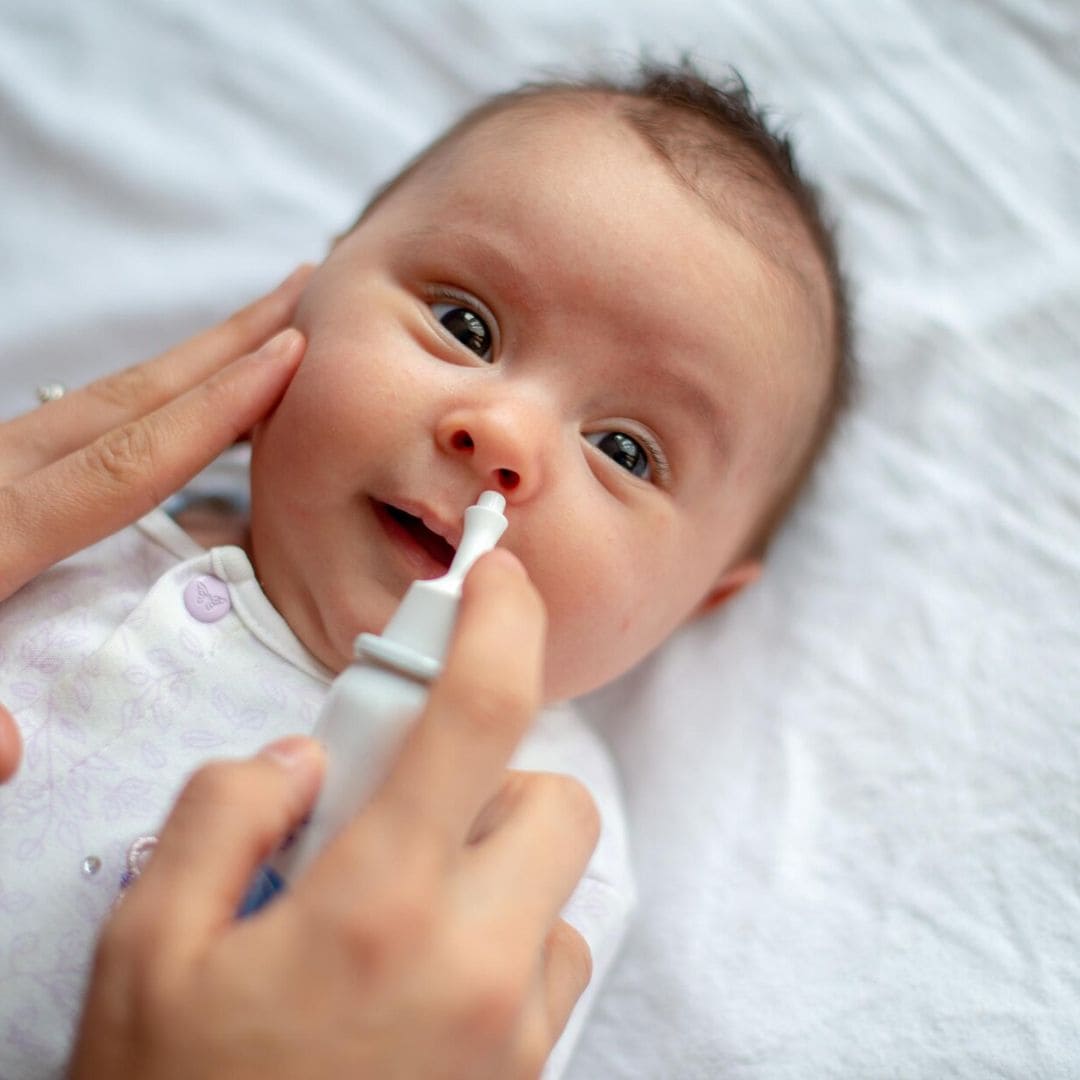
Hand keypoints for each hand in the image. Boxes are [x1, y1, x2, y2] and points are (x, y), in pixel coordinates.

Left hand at [0, 266, 311, 780]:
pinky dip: (143, 401)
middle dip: (222, 345)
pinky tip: (166, 403)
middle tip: (297, 296)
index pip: (127, 460)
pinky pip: (80, 424)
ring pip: (106, 400)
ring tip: (255, 335)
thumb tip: (10, 753)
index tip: (289, 356)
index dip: (216, 410)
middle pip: (129, 399)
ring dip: (189, 364)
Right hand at [69, 551, 597, 1079]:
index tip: (500, 577)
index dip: (499, 622)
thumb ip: (221, 817)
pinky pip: (552, 969)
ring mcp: (514, 1033)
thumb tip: (303, 755)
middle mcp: (474, 964)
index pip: (477, 716)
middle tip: (407, 808)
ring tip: (400, 911)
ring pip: (560, 889)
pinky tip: (423, 983)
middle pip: (556, 800)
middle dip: (493, 779)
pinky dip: (507, 944)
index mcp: (377, 907)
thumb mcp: (146, 952)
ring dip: (496, 867)